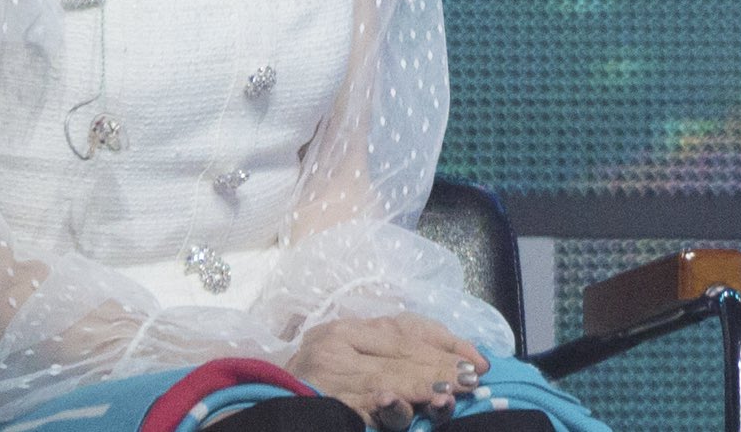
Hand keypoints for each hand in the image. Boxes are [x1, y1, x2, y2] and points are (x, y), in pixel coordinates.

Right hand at [287, 313, 489, 424]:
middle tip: (472, 379)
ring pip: (386, 376)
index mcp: (344, 328)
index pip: (405, 328)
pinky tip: (399, 404)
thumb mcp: (349, 362)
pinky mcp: (321, 400)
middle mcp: (334, 343)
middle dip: (441, 366)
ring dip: (423, 386)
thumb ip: (390, 356)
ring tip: (451, 393)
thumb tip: (452, 363)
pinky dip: (382, 405)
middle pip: (401, 350)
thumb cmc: (309, 389)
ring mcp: (325, 372)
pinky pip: (359, 403)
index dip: (446, 342)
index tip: (478, 361)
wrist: (263, 412)